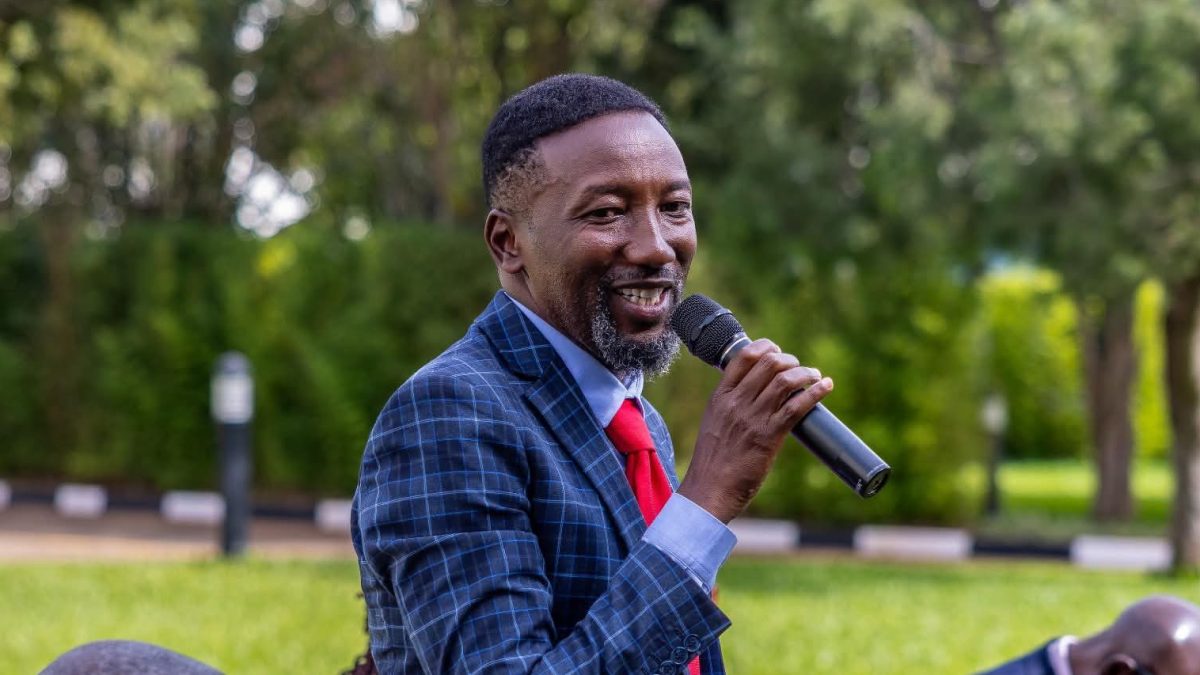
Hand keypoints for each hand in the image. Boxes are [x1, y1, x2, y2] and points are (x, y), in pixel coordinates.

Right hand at [676, 338, 831, 523]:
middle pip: (768, 363)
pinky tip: (826, 386)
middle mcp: (736, 402)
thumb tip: (754, 396)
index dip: (766, 347)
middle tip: (799, 368)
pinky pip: (796, 407)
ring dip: (806, 373)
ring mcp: (752, 418)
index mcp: (720, 397)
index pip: (743, 356)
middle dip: (789, 360)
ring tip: (815, 376)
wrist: (709, 489)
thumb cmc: (713, 461)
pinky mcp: (768, 436)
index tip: (777, 351)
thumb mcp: (714, 423)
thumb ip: (730, 407)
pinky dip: (815, 393)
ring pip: (784, 381)